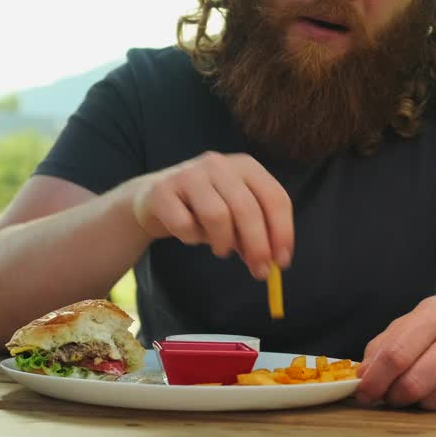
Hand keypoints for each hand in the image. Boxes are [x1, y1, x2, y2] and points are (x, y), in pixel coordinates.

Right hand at [128, 151, 293, 278]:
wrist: (153, 198)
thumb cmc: (202, 208)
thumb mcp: (235, 215)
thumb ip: (255, 233)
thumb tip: (273, 261)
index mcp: (245, 166)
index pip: (274, 197)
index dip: (282, 231)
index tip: (282, 262)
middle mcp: (219, 164)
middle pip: (247, 208)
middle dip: (257, 246)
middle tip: (259, 272)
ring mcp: (189, 174)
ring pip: (217, 215)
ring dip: (223, 242)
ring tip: (221, 250)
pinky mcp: (163, 190)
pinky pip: (184, 225)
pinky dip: (191, 238)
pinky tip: (190, 236)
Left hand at [355, 295, 435, 409]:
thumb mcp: (419, 320)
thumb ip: (385, 344)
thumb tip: (363, 376)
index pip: (395, 354)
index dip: (374, 379)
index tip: (362, 393)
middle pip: (412, 383)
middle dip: (393, 396)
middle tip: (390, 396)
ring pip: (431, 402)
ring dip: (418, 401)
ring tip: (425, 384)